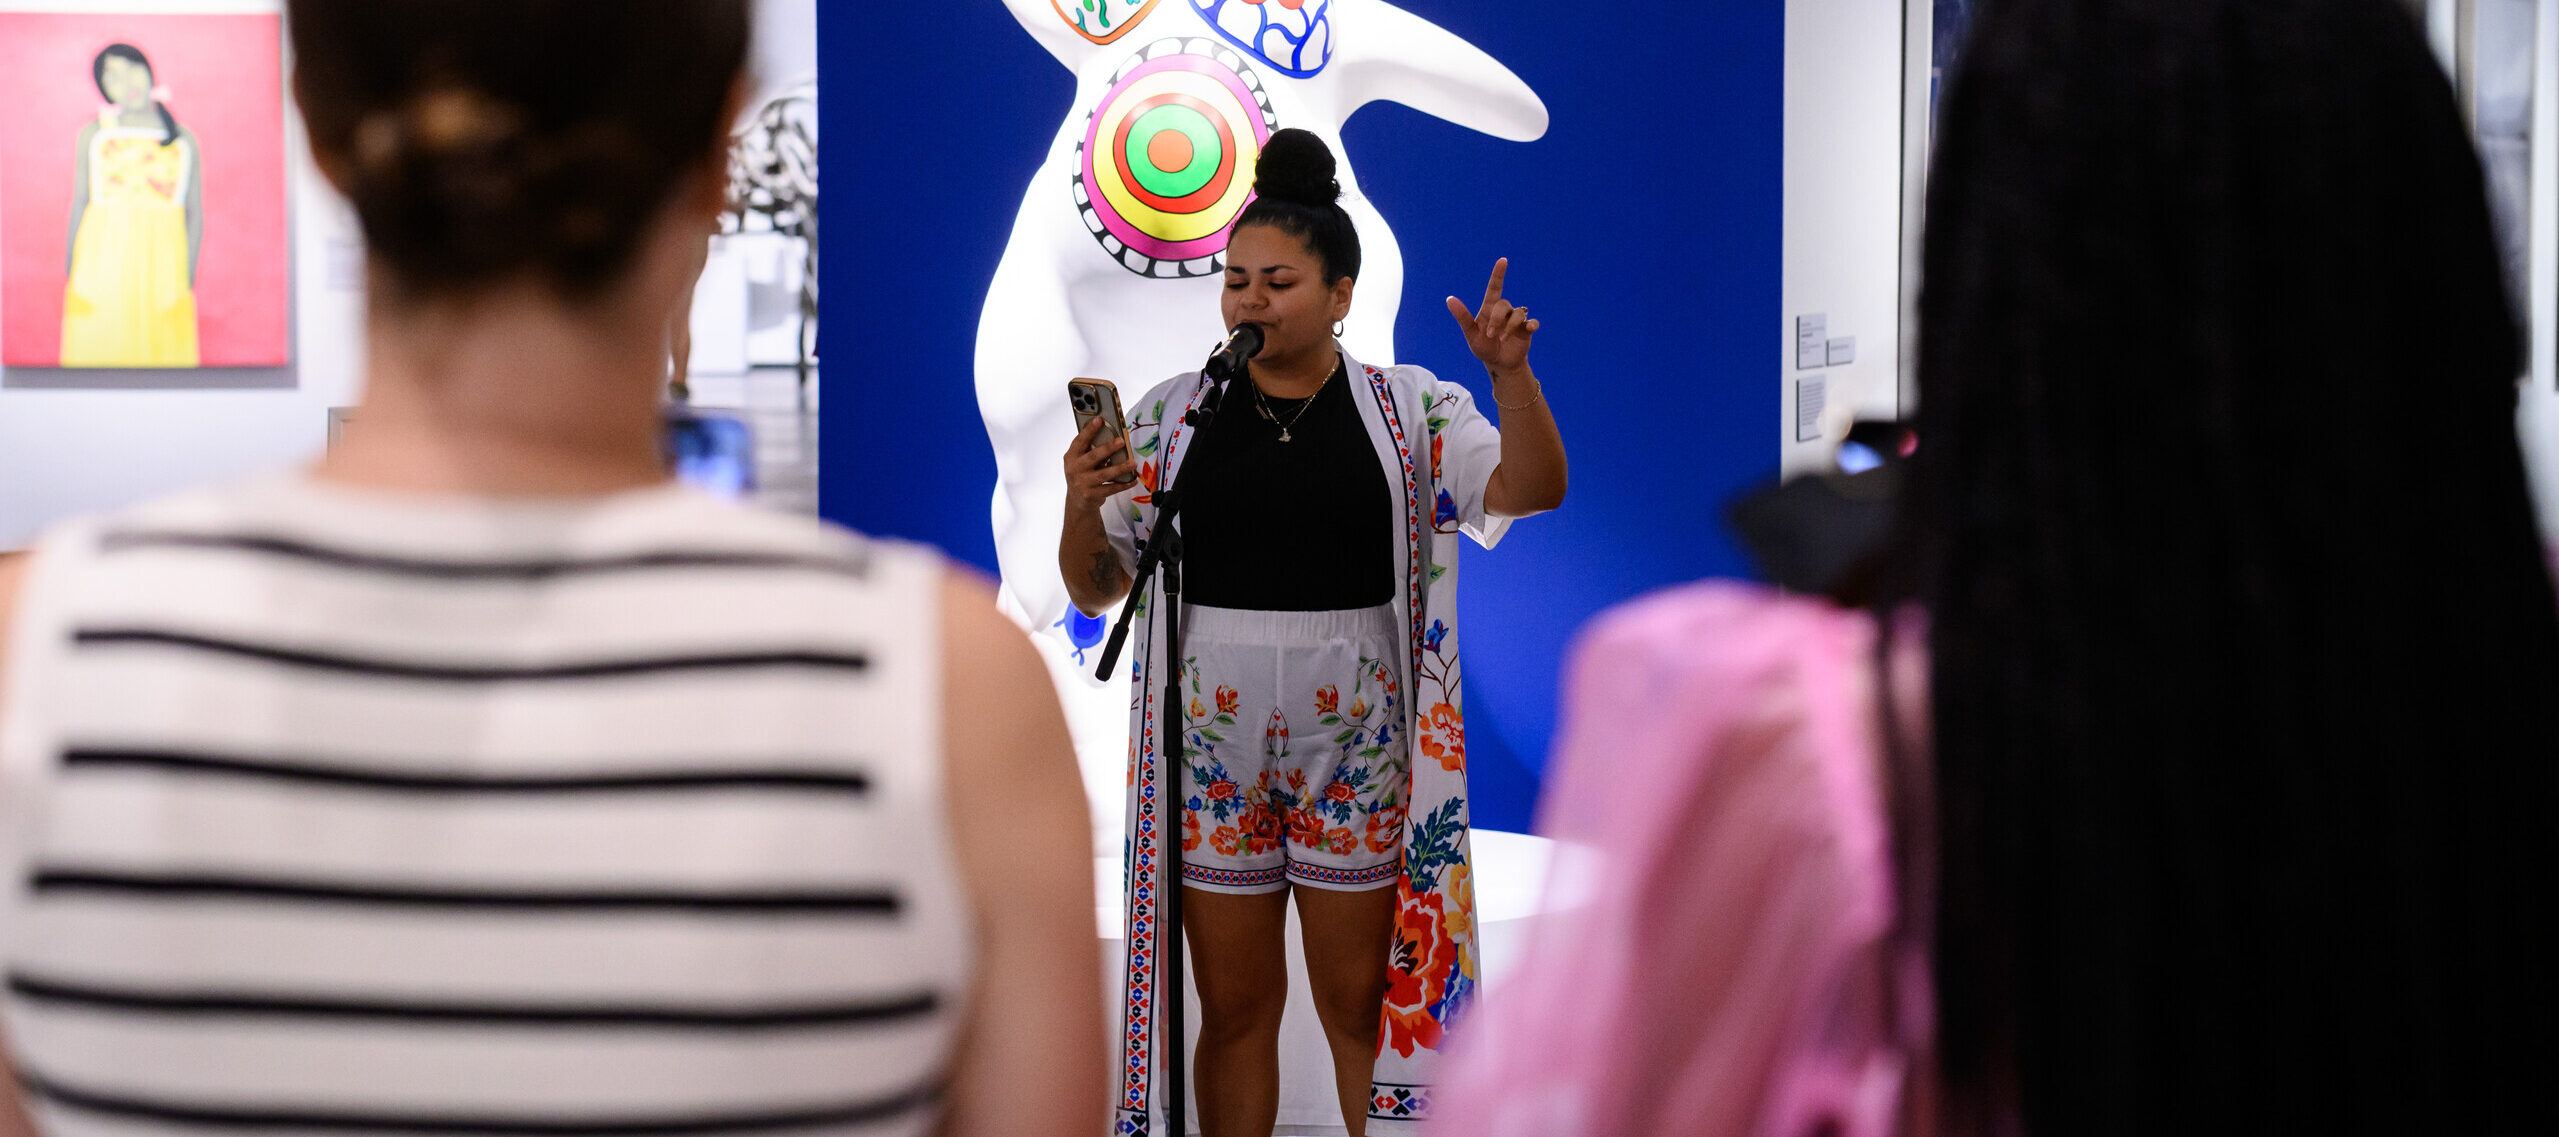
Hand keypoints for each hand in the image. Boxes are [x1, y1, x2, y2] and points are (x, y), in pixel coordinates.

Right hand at [1062, 416, 1137, 517]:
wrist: (1077, 501)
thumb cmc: (1082, 475)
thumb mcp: (1080, 461)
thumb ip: (1090, 450)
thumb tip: (1111, 435)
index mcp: (1071, 457)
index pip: (1080, 441)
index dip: (1089, 430)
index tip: (1099, 420)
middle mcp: (1075, 469)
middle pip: (1093, 457)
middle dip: (1108, 448)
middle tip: (1121, 441)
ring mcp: (1083, 483)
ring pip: (1104, 474)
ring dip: (1120, 468)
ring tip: (1132, 463)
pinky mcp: (1091, 495)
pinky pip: (1110, 489)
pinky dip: (1123, 484)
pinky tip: (1133, 479)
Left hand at [1445, 257, 1539, 375]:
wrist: (1498, 363)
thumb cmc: (1483, 347)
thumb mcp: (1470, 334)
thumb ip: (1462, 317)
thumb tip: (1449, 298)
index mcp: (1490, 309)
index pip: (1494, 288)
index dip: (1498, 274)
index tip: (1503, 260)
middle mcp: (1504, 311)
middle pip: (1503, 304)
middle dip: (1497, 320)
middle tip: (1490, 335)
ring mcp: (1516, 320)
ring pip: (1518, 313)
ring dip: (1510, 327)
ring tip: (1502, 340)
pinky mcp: (1527, 329)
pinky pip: (1533, 322)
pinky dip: (1531, 324)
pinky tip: (1528, 329)